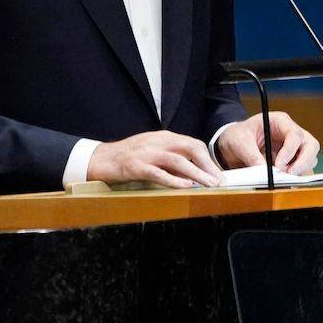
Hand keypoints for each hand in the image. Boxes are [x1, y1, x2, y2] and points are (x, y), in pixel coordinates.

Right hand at [88, 130, 222, 188]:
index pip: (192, 144)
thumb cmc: (129, 157)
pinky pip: (159, 173)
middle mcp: (158, 142)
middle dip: (207, 164)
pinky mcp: (137, 166)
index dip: (207, 158)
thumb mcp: (153, 150)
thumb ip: (171, 157)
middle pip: (190, 148)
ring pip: (178, 161)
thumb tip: (193, 170)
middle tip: (219, 180)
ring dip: (197, 173)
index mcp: (164, 137)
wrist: (102, 159)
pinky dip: (174, 180)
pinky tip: (186, 186)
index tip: (217, 173)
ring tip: (209, 184)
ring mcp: (147, 153)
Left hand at [216, 112, 319, 174]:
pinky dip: (297, 178)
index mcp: (280, 121)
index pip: (295, 134)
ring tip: (283, 179)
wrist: (231, 145)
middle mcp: (290, 134)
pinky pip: (302, 170)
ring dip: (300, 171)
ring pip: (310, 158)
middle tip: (290, 175)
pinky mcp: (291, 162)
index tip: (279, 165)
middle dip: (304, 162)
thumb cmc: (237, 136)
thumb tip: (264, 171)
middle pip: (311, 145)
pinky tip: (284, 182)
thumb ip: (251, 155)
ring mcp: (294, 148)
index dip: (290, 151)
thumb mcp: (239, 141)